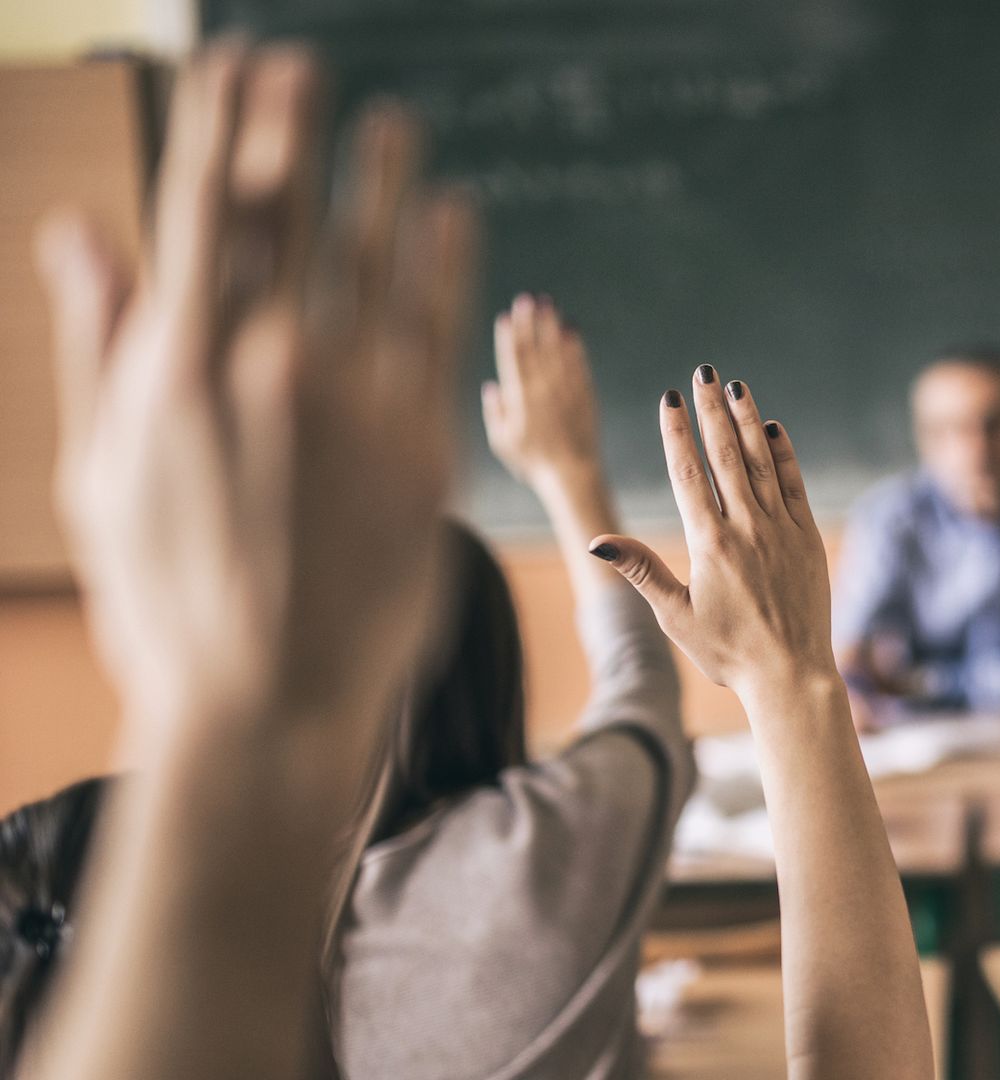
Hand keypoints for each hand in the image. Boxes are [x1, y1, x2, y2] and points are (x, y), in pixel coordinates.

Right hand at [38, 45, 473, 729]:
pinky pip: (441, 329)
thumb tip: (83, 226)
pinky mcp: (423, 445)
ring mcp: (351, 402)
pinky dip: (447, 263)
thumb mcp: (105, 470)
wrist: (265, 705)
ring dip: (381, 179)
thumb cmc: (168, 597)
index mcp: (177, 364)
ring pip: (373, 258)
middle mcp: (266, 364)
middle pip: (283, 216)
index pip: (197, 210)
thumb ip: (102, 339)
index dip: (218, 127)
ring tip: (391, 123)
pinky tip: (453, 214)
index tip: (231, 67)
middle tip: (303, 66)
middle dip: (290, 131)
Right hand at [484, 292, 603, 488]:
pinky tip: (572, 328)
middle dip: (530, 323)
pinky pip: (579, 366)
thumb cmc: (532, 461)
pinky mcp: (585, 396)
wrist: (572, 474)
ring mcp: (565, 392)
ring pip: (557, 353)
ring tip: (549, 304)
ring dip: (552, 327)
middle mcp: (543, 392)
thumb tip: (491, 385)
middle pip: (534, 350)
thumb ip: (495, 413)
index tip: (506, 316)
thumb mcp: (502, 442)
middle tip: (527, 298)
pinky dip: (575, 347)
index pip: (513, 362)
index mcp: (519, 401)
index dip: (509, 337)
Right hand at [590, 370, 836, 701]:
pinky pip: (795, 484)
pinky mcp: (807, 537)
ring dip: (747, 421)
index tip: (670, 398)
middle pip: (725, 455)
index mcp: (709, 544)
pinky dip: (784, 453)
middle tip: (703, 373)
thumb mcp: (675, 615)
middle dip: (712, 410)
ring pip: (761, 462)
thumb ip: (641, 570)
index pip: (688, 474)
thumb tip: (597, 541)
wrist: (790, 674)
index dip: (678, 432)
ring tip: (736, 387)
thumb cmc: (727, 652)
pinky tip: (774, 428)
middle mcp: (747, 528)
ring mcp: (781, 529)